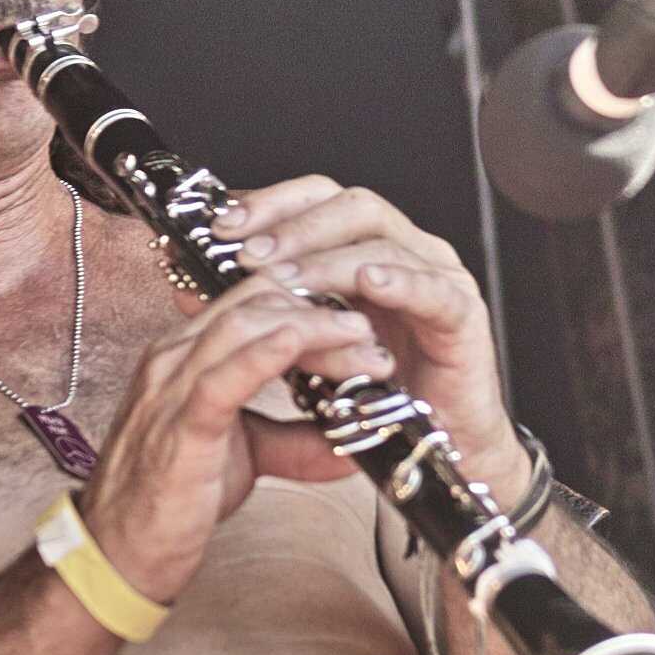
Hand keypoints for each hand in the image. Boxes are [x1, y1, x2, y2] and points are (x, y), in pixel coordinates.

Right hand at [81, 274, 390, 602]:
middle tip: (372, 335)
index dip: (309, 301)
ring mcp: (172, 386)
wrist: (120, 552)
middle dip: (320, 309)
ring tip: (360, 340)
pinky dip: (266, 353)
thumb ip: (295, 442)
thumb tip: (350, 446)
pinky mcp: (179, 425)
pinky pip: (223, 375)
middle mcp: (175, 358)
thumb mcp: (246, 458)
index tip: (357, 321)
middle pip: (256, 303)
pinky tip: (302, 342)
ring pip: (246, 327)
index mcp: (186, 356)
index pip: (253, 303)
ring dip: (311, 326)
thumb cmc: (172, 500)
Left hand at [209, 178, 529, 496]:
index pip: (319, 200)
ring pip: (382, 241)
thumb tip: (191, 285)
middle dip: (293, 224)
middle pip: (351, 205)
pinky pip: (432, 289)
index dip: (271, 204)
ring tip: (287, 275)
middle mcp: (406, 253)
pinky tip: (367, 282)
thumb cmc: (375, 399)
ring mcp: (439, 278)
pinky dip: (399, 281)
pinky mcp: (463, 316)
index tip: (223, 225)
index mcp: (368, 251)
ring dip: (328, 256)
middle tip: (248, 251)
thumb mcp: (302, 347)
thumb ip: (261, 311)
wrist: (433, 453)